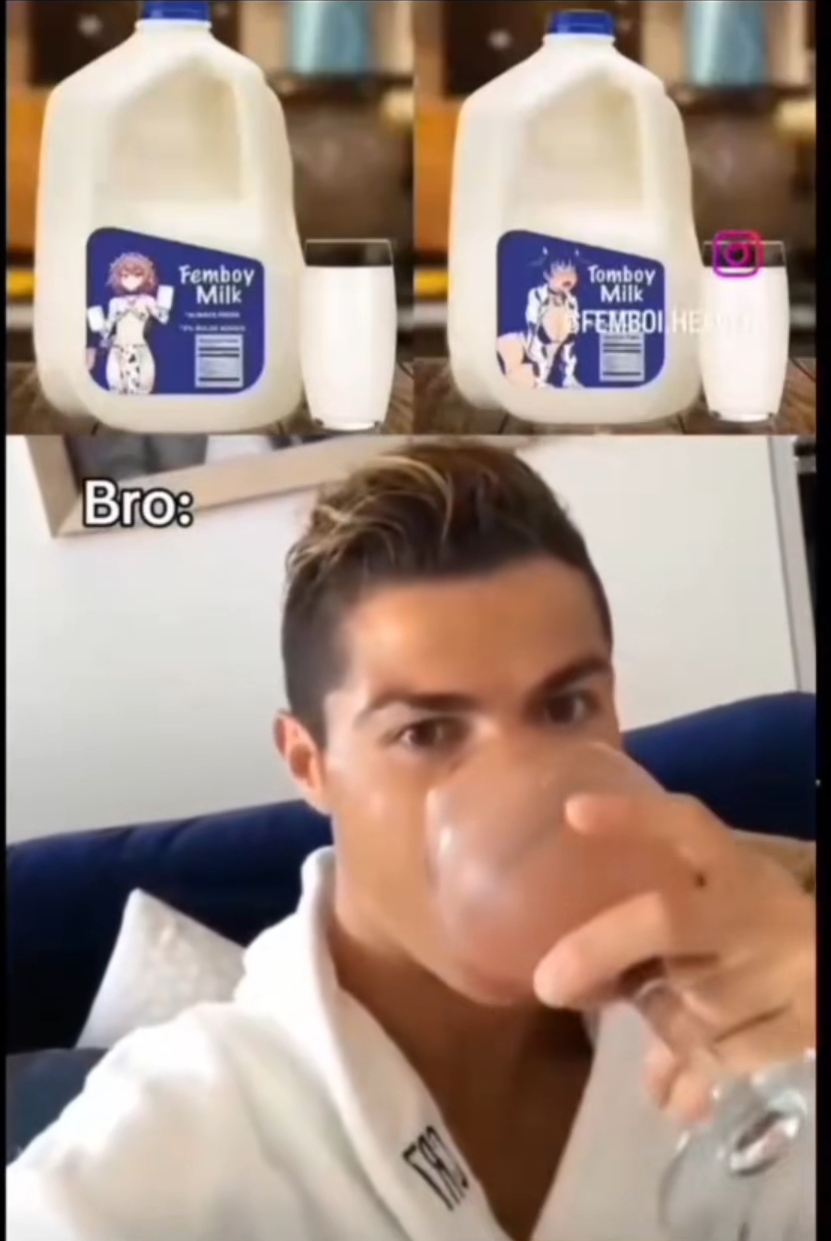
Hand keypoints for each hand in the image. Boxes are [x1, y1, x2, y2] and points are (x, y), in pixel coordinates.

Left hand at [533, 793, 814, 1124]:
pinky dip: (690, 1076)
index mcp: (736, 869)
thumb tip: (585, 879)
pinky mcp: (805, 1026)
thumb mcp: (724, 899)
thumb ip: (661, 908)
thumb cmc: (760, 926)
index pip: (686, 825)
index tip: (573, 812)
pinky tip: (678, 1093)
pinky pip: (721, 1060)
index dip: (633, 817)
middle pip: (663, 920)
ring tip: (665, 1022)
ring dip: (661, 1026)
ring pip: (686, 1008)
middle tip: (549, 984)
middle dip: (598, 948)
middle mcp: (752, 914)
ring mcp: (781, 970)